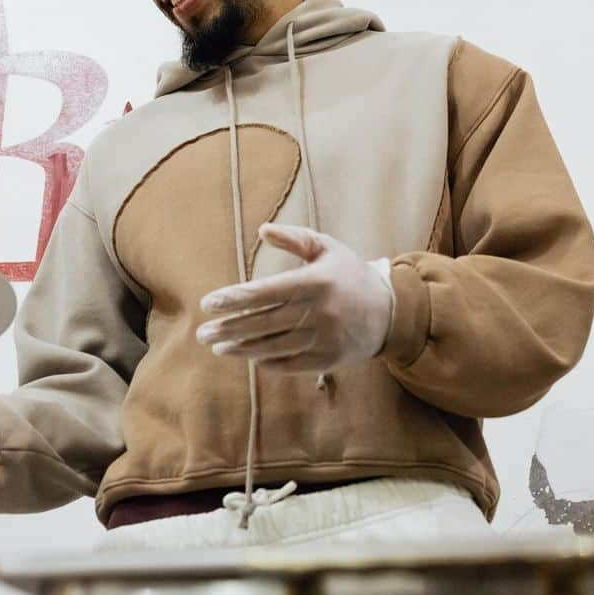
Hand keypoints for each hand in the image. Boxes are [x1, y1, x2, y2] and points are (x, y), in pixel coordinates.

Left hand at [196, 223, 393, 374]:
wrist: (390, 312)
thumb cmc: (350, 276)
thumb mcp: (327, 249)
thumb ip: (295, 239)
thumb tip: (262, 230)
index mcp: (316, 282)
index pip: (265, 292)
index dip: (234, 299)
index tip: (207, 304)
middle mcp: (319, 312)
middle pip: (263, 323)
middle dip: (229, 328)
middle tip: (202, 333)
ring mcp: (324, 339)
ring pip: (273, 347)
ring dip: (241, 348)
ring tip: (218, 346)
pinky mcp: (328, 360)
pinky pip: (289, 364)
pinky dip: (266, 361)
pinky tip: (248, 357)